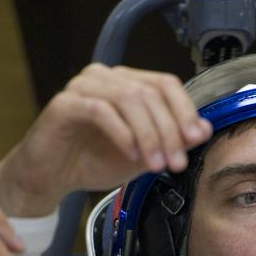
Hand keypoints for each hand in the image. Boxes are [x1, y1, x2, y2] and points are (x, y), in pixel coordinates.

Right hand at [0, 64, 212, 217]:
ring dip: (149, 135)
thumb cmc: (92, 161)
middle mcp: (105, 77)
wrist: (50, 177)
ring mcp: (83, 87)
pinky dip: (122, 134)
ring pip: (129, 99)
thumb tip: (205, 129)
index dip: (185, 110)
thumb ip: (170, 140)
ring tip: (156, 165)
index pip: (165, 84)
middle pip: (149, 92)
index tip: (196, 140)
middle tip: (176, 163)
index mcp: (126, 83)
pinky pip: (101, 111)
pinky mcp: (65, 104)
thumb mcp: (143, 155)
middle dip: (169, 130)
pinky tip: (131, 155)